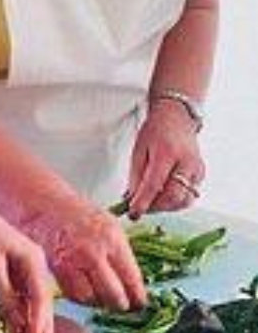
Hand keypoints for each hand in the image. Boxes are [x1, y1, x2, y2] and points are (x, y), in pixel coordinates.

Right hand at [25, 199, 145, 311]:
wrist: (44, 205)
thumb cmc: (75, 213)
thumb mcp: (108, 225)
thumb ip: (119, 251)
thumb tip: (130, 277)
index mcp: (113, 240)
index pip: (131, 277)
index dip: (138, 295)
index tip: (140, 302)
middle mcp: (94, 253)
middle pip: (113, 294)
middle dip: (120, 304)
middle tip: (123, 306)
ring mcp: (74, 262)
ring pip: (91, 298)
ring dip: (99, 303)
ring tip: (102, 301)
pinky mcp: (56, 269)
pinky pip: (72, 293)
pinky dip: (80, 298)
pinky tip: (84, 293)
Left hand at [126, 103, 204, 217]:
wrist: (177, 118)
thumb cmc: (156, 132)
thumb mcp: (138, 151)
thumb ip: (135, 177)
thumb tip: (131, 200)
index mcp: (167, 153)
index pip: (154, 185)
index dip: (142, 203)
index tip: (133, 214)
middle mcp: (187, 162)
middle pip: (172, 197)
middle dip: (154, 207)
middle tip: (140, 206)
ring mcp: (197, 169)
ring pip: (183, 201)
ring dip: (165, 207)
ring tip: (152, 200)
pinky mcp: (201, 175)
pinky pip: (188, 196)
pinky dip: (174, 201)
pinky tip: (163, 194)